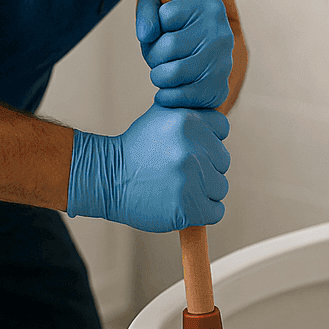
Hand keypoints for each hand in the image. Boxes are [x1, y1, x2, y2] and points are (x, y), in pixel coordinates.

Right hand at [66, 104, 229, 231]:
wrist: (107, 178)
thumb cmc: (135, 150)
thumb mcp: (162, 116)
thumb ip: (193, 116)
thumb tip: (218, 124)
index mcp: (187, 121)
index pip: (221, 130)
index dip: (206, 140)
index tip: (188, 148)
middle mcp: (191, 148)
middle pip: (222, 161)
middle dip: (205, 167)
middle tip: (178, 171)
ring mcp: (190, 178)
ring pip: (220, 187)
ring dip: (203, 191)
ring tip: (177, 187)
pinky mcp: (187, 206)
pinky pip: (215, 211)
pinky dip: (202, 212)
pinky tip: (182, 204)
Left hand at [135, 0, 233, 109]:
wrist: (206, 47)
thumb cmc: (179, 23)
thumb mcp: (162, 2)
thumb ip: (148, 11)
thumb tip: (146, 35)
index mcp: (209, 6)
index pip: (166, 15)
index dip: (156, 23)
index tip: (165, 26)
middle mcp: (221, 33)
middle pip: (168, 46)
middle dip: (153, 52)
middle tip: (159, 54)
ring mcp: (222, 63)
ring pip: (172, 73)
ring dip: (157, 75)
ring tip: (163, 70)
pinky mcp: (218, 89)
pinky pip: (180, 96)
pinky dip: (165, 95)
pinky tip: (169, 87)